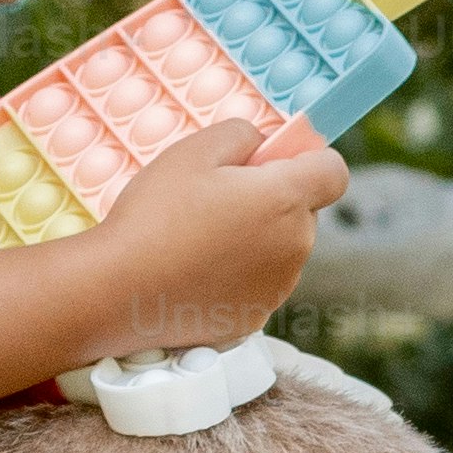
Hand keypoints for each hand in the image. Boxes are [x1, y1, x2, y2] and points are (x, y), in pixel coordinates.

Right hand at [77, 117, 348, 357]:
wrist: (119, 291)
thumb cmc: (155, 215)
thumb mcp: (193, 151)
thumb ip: (241, 134)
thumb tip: (262, 144)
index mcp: (286, 200)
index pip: (334, 171)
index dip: (310, 160)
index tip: (274, 161)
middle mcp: (295, 246)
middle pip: (303, 211)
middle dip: (273, 200)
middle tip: (217, 198)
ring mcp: (277, 287)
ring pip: (280, 249)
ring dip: (255, 238)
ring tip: (198, 238)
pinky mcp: (255, 317)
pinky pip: (257, 283)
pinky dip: (237, 275)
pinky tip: (194, 271)